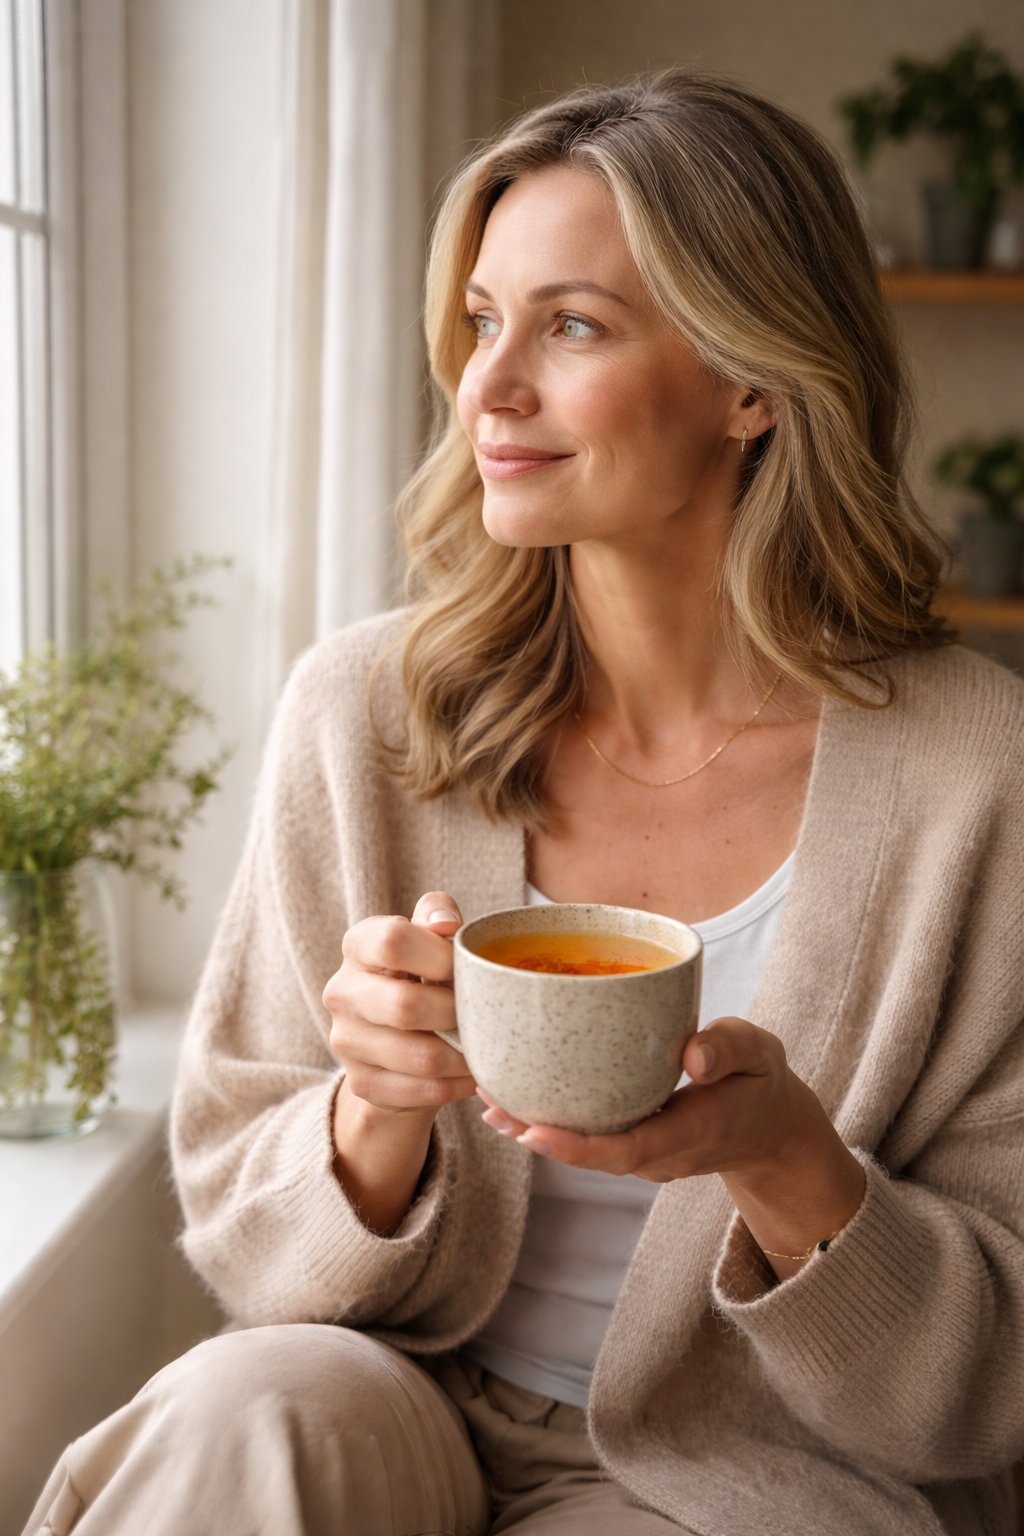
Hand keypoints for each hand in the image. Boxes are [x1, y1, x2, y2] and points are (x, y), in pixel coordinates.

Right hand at [322, 891, 476, 1115]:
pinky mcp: (361, 1083)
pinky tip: (471, 1073)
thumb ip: (437, 915)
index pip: (393, 941)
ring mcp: (345, 1041)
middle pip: (405, 1005)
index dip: (439, 956)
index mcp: (359, 945)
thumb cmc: (424, 974)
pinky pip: (421, 1090)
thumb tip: (445, 924)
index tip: (464, 969)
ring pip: (419, 1056)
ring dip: (464, 1055)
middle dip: (456, 1013)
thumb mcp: (429, 938)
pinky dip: (456, 1085)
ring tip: (485, 1047)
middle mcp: (341, 991)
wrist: (399, 1039)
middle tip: (483, 1015)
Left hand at [478, 1016, 864, 1273]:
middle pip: (590, 1155)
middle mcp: (659, 1155)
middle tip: (489, 1105)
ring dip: (535, 1128)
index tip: (532, 1132)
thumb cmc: (762, 1083)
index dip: (575, 1146)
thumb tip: (692, 1055)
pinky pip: (591, 1137)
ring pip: (585, 1149)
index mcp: (690, 1135)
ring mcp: (645, 1154)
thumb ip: (729, 1050)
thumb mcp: (761, 1054)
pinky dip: (554, 1120)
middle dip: (537, 1136)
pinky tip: (519, 1094)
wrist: (773, 1128)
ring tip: (487, 1096)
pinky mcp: (636, 1141)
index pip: (626, 1149)